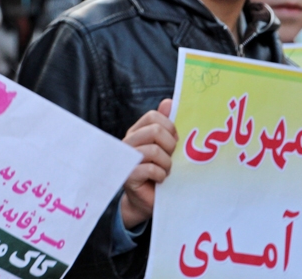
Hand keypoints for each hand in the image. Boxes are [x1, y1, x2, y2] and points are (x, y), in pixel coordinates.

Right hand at [120, 98, 176, 229]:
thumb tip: (169, 101)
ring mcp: (127, 158)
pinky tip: (160, 180)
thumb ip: (167, 125)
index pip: (153, 116)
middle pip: (155, 131)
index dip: (169, 127)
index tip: (174, 141)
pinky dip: (161, 175)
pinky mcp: (128, 175)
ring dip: (167, 164)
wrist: (147, 200)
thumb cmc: (158, 171)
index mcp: (138, 131)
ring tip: (166, 171)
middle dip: (170, 146)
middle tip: (171, 158)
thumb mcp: (165, 147)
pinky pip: (150, 169)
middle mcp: (129, 142)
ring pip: (154, 151)